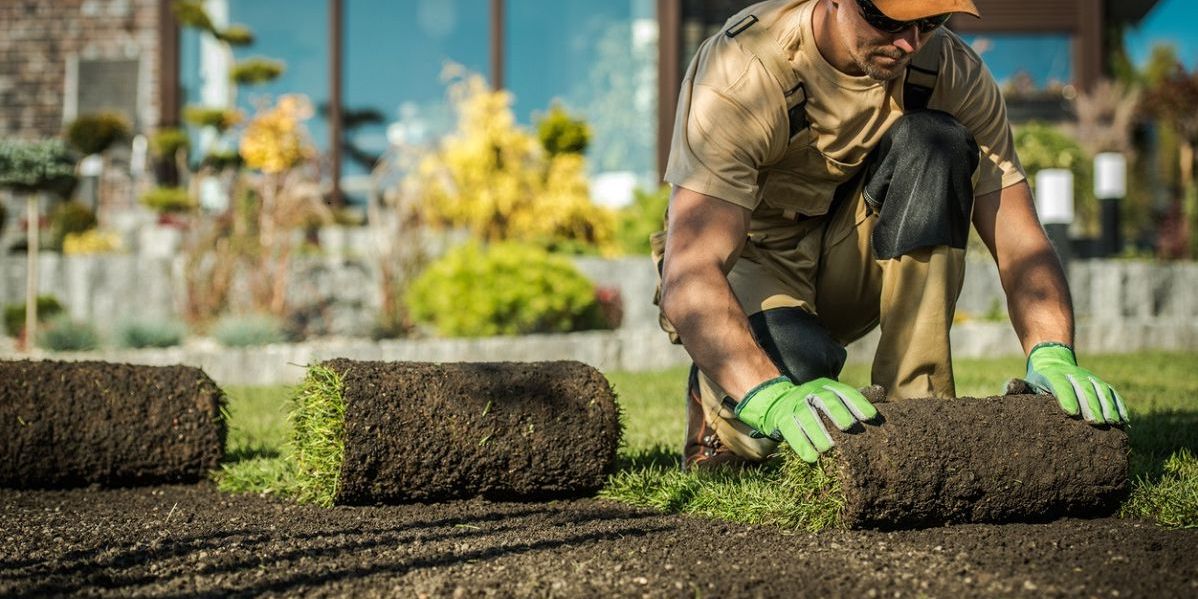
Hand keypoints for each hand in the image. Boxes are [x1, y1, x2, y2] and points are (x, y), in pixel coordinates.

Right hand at [735, 376, 878, 462]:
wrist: (775, 401)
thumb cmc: (814, 404)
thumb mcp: (832, 396)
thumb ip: (855, 398)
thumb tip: (882, 392)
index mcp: (826, 386)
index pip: (844, 392)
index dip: (857, 402)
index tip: (870, 417)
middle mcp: (810, 392)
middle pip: (825, 400)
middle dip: (837, 412)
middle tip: (848, 426)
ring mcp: (794, 405)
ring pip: (807, 416)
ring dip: (818, 432)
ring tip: (829, 448)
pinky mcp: (781, 419)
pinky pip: (791, 431)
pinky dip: (801, 445)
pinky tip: (811, 458)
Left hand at [1025, 342, 1127, 424]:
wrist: (1053, 359)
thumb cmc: (1038, 380)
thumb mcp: (1027, 382)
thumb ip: (1019, 387)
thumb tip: (1009, 388)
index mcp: (1053, 375)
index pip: (1060, 385)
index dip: (1066, 397)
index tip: (1071, 413)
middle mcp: (1074, 375)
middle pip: (1084, 389)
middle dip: (1091, 405)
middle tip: (1095, 423)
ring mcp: (1089, 378)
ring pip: (1101, 390)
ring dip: (1108, 406)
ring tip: (1113, 422)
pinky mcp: (1100, 383)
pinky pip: (1112, 393)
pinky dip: (1119, 404)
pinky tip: (1124, 420)